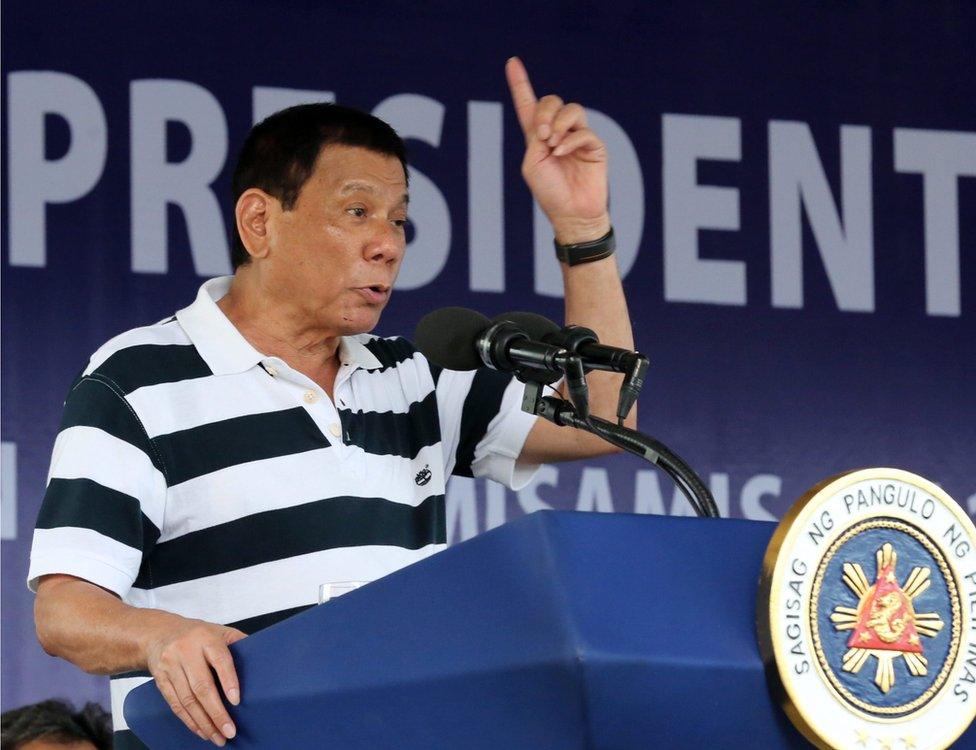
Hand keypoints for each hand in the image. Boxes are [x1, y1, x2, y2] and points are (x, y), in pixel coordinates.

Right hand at [144, 615, 246, 745]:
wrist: (159, 633)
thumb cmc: (197, 634)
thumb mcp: (220, 631)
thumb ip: (239, 643)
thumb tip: (263, 658)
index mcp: (206, 638)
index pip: (220, 660)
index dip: (229, 681)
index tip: (236, 701)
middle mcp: (186, 651)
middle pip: (201, 686)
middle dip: (216, 712)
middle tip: (229, 731)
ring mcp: (171, 666)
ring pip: (187, 699)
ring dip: (203, 722)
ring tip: (217, 737)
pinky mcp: (160, 680)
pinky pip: (175, 704)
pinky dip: (189, 720)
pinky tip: (201, 730)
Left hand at [505, 56, 610, 243]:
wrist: (572, 214)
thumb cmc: (549, 192)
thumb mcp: (532, 164)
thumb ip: (536, 139)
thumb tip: (553, 125)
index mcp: (538, 137)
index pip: (528, 105)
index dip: (520, 83)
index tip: (512, 62)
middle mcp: (558, 132)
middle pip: (552, 101)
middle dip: (545, 112)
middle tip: (541, 135)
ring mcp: (577, 137)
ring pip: (571, 110)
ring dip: (559, 123)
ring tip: (553, 144)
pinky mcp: (594, 146)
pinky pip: (584, 131)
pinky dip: (570, 140)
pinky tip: (561, 153)